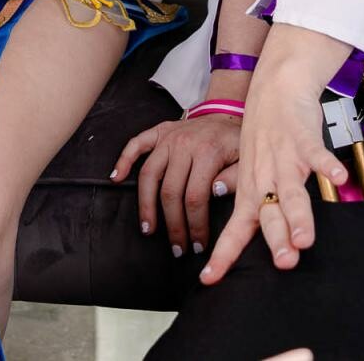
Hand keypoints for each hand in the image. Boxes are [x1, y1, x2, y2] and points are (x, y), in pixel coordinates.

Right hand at [112, 113, 240, 257]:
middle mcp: (184, 144)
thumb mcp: (247, 161)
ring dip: (146, 205)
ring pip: (149, 174)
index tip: (197, 245)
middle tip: (177, 248)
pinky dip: (124, 160)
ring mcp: (169, 137)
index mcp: (209, 152)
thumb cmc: (237, 144)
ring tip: (149, 229)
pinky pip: (136, 143)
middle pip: (170, 191)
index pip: (196, 196)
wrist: (228, 114)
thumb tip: (215, 193)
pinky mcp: (159, 132)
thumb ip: (236, 179)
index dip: (195, 225)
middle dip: (173, 225)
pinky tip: (117, 178)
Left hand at [199, 27, 351, 284]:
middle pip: (269, 214)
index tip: (208, 279)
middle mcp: (265, 178)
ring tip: (305, 239)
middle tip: (284, 264)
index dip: (223, 255)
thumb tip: (244, 236)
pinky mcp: (303, 138)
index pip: (235, 230)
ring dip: (298, 215)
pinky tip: (338, 179)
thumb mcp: (251, 172)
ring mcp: (284, 158)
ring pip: (291, 191)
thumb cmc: (265, 137)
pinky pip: (316, 154)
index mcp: (250, 190)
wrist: (275, 88)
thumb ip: (253, 203)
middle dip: (277, 239)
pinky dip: (326, 165)